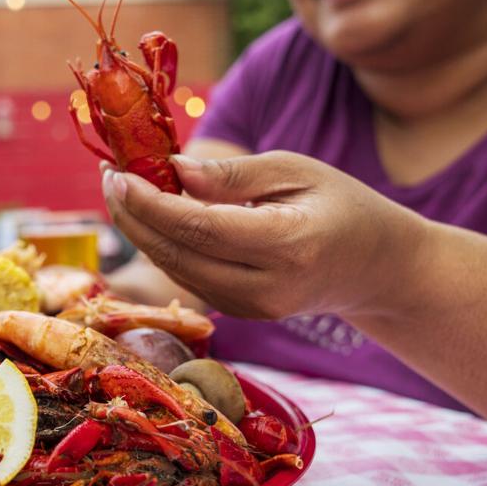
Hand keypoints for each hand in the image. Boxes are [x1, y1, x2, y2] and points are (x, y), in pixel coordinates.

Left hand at [101, 152, 427, 318]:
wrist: (378, 268)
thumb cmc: (342, 206)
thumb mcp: (297, 172)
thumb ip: (234, 176)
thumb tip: (174, 171)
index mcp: (288, 246)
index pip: (200, 227)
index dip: (150, 203)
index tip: (117, 174)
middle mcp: (266, 288)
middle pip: (178, 254)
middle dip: (133, 217)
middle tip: (108, 177)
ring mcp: (252, 309)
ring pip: (176, 270)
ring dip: (140, 232)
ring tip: (121, 190)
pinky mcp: (240, 313)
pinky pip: (189, 277)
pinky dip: (162, 246)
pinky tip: (147, 215)